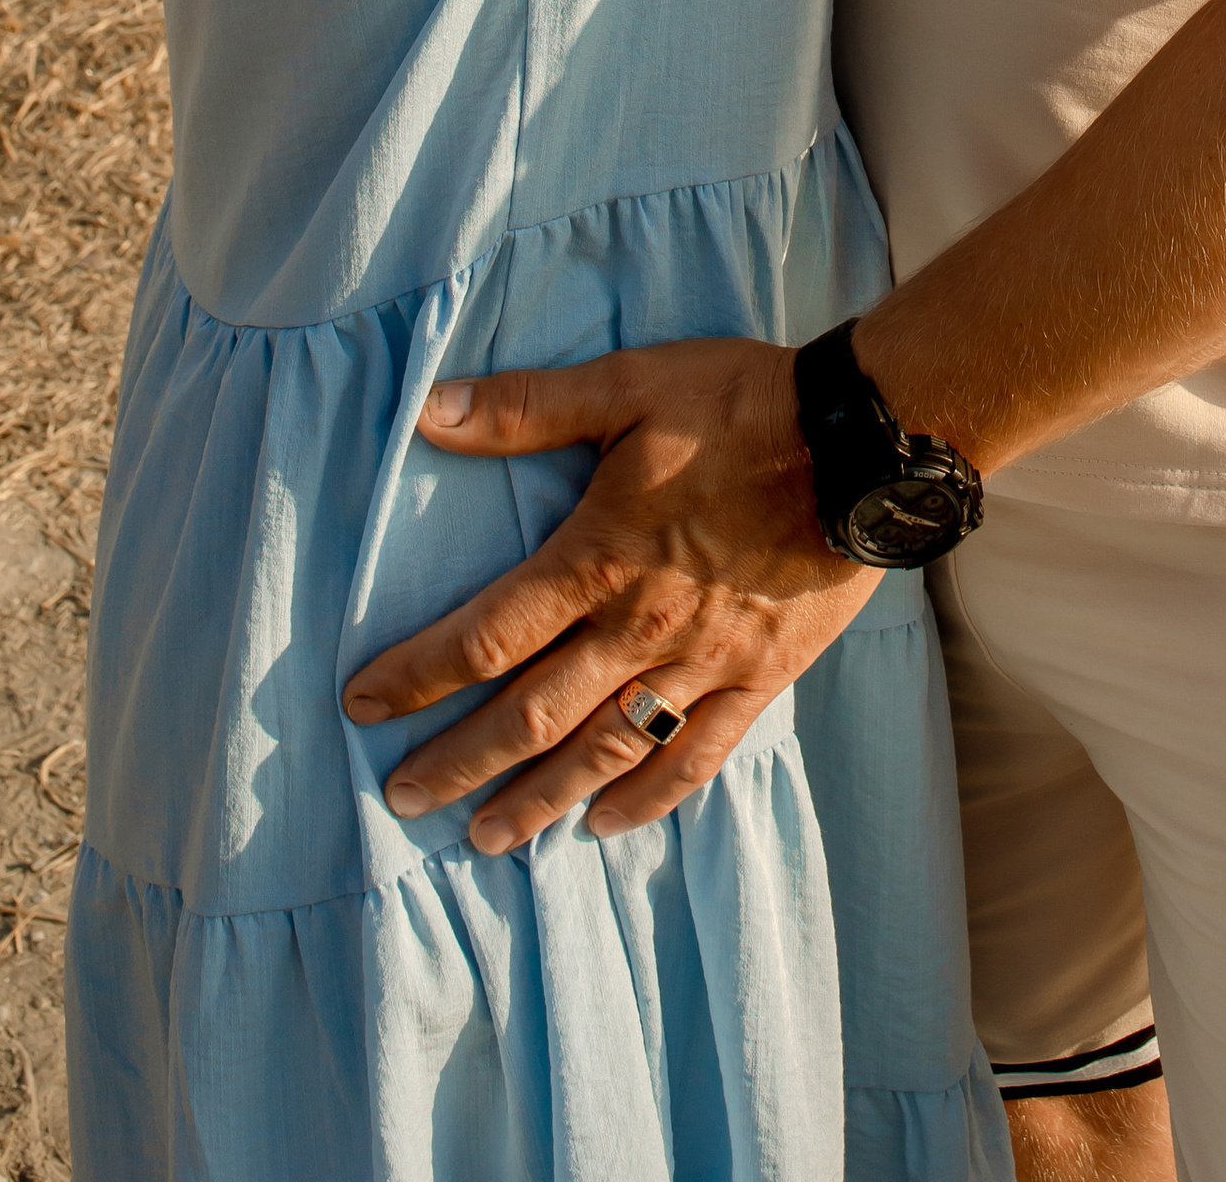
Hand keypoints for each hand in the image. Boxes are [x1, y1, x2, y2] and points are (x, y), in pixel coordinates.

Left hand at [340, 337, 878, 848]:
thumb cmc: (740, 405)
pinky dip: (648, 796)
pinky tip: (606, 824)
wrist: (863, 442)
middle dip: (461, 761)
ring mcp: (702, 662)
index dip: (418, 674)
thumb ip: (526, 408)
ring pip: (605, 748)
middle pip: (532, 713)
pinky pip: (695, 756)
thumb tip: (429, 413)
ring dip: (539, 797)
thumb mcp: (627, 387)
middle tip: (404, 802)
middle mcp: (639, 628)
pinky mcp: (759, 676)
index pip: (487, 634)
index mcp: (598, 559)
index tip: (362, 704)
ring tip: (488, 838)